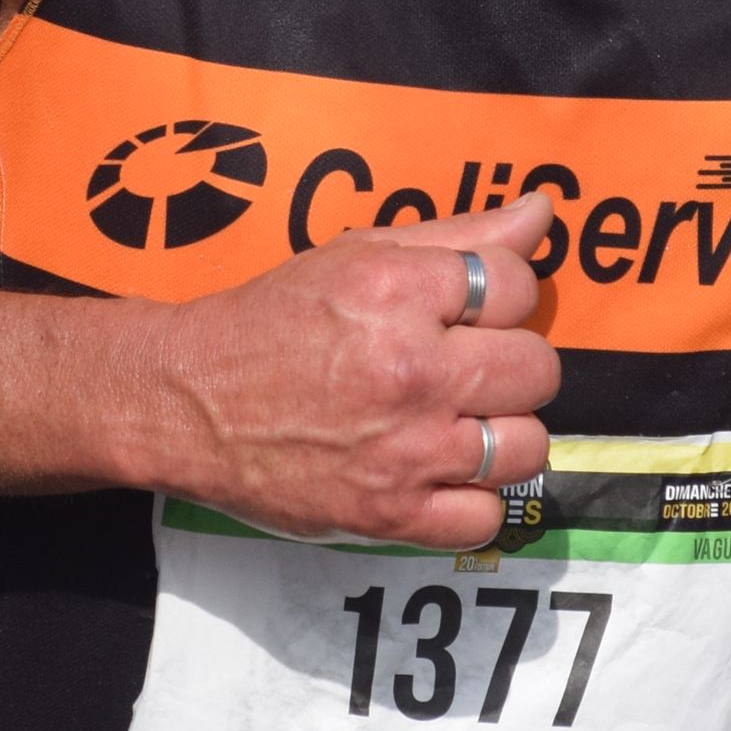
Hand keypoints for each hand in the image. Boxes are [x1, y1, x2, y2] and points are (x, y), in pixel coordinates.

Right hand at [137, 195, 558, 547]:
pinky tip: (441, 476)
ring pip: (526, 446)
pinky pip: (486, 518)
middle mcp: (410, 369)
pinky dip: (472, 502)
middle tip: (467, 371)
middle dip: (510, 364)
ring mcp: (405, 449)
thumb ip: (457, 235)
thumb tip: (543, 211)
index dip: (501, 297)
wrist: (187, 403)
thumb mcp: (355, 255)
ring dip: (502, 436)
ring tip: (460, 424)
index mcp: (398, 292)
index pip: (518, 283)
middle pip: (537, 367)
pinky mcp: (389, 516)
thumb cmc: (271, 323)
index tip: (469, 313)